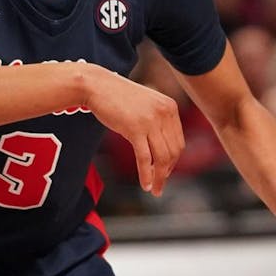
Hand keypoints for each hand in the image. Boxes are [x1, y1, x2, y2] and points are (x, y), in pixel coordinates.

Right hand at [83, 65, 183, 195]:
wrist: (97, 86)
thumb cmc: (118, 97)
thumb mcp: (146, 105)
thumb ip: (158, 121)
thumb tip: (164, 149)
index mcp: (170, 108)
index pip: (178, 142)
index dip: (173, 161)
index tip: (164, 172)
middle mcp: (164, 113)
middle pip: (173, 152)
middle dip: (167, 172)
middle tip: (160, 185)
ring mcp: (150, 121)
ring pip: (162, 158)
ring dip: (160, 177)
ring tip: (155, 190)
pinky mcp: (135, 129)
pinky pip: (145, 158)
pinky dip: (146, 175)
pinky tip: (145, 185)